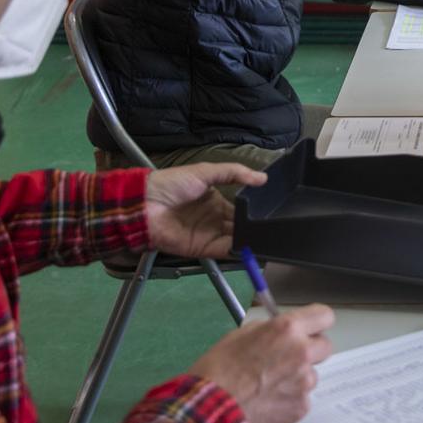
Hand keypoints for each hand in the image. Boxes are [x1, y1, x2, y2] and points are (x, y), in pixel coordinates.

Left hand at [145, 163, 268, 258]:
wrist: (146, 203)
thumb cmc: (173, 184)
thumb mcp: (206, 171)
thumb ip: (235, 173)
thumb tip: (263, 178)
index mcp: (216, 201)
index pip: (240, 209)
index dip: (254, 211)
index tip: (274, 212)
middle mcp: (215, 220)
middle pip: (240, 226)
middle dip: (255, 228)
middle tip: (276, 228)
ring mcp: (209, 235)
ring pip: (236, 239)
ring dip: (250, 240)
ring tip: (269, 238)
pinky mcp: (202, 249)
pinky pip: (225, 251)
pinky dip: (239, 250)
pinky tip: (252, 246)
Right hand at [189, 305, 335, 422]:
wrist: (208, 411)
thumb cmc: (217, 369)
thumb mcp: (240, 335)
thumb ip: (268, 331)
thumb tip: (280, 333)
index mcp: (287, 329)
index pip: (324, 316)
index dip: (316, 322)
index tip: (308, 329)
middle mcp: (301, 353)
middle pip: (325, 346)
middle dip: (310, 350)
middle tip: (286, 359)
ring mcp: (304, 383)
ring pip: (310, 376)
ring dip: (296, 379)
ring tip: (267, 388)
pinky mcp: (300, 408)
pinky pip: (301, 400)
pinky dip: (288, 401)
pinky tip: (266, 404)